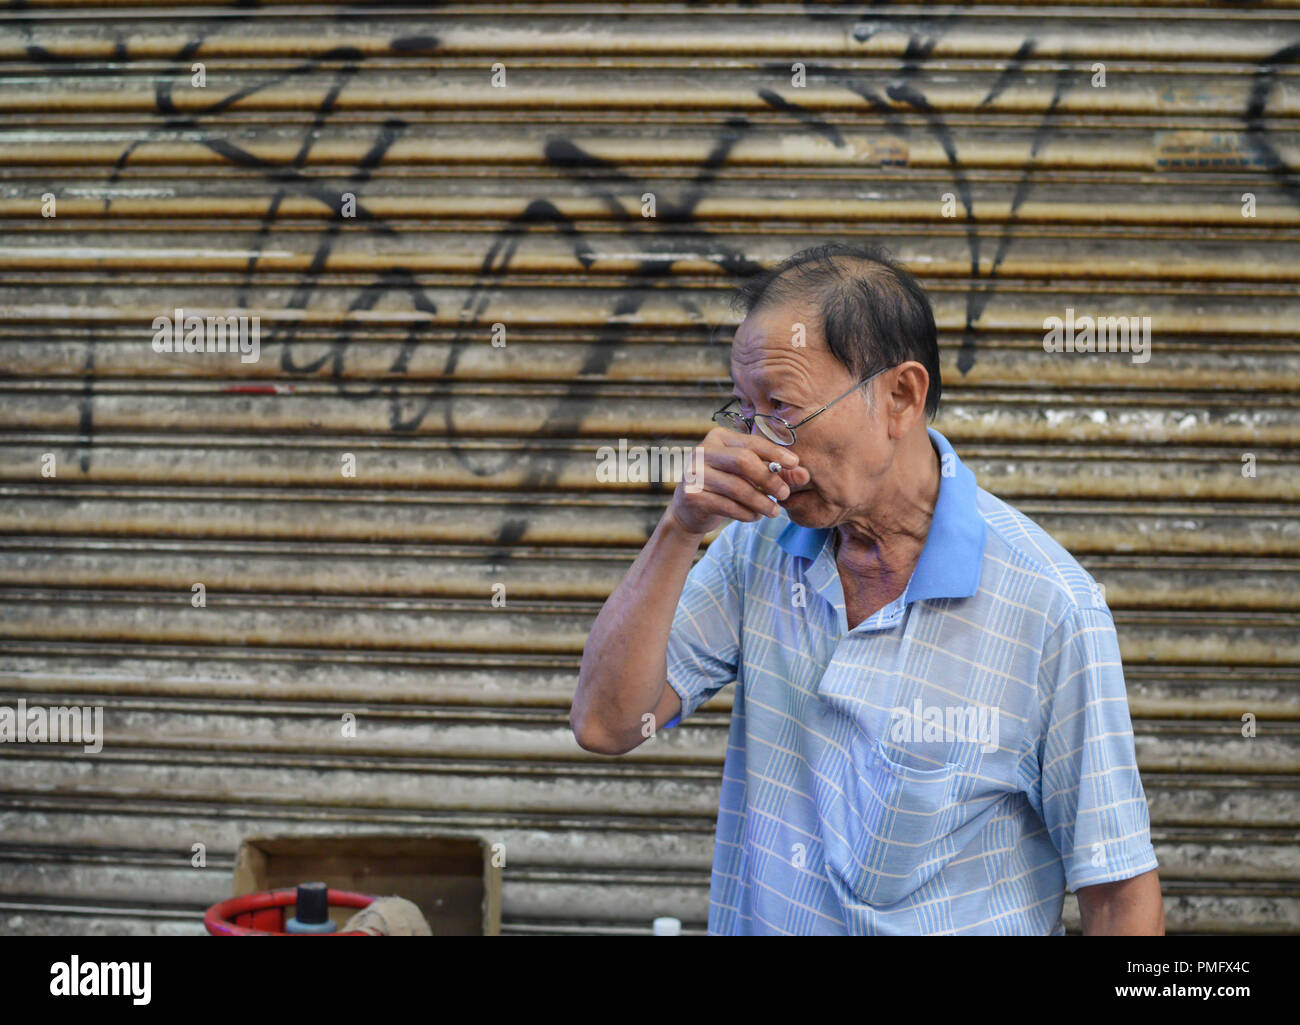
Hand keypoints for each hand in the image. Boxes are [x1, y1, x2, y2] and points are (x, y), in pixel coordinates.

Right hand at [667, 428, 811, 536]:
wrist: (690, 510)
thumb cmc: (725, 487)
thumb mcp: (750, 476)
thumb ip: (776, 472)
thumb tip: (804, 474)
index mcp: (718, 438)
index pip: (751, 442)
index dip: (774, 452)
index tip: (795, 463)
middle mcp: (703, 451)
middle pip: (743, 460)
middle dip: (768, 478)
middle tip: (785, 493)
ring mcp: (694, 473)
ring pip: (736, 486)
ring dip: (760, 501)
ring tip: (774, 511)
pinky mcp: (692, 495)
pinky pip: (727, 505)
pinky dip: (746, 513)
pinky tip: (755, 516)